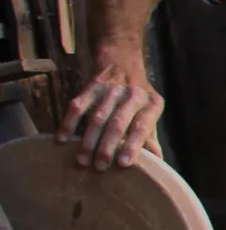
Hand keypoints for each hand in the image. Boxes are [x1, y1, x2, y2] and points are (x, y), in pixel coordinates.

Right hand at [56, 53, 164, 169]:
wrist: (122, 62)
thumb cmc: (138, 98)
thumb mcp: (150, 112)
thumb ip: (151, 137)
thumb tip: (158, 163)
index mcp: (152, 103)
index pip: (143, 126)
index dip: (133, 145)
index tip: (124, 164)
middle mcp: (133, 94)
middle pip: (118, 123)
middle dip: (108, 147)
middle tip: (99, 167)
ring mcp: (111, 89)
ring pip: (97, 117)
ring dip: (89, 140)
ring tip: (82, 160)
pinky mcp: (91, 86)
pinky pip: (77, 106)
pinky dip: (69, 123)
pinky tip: (63, 140)